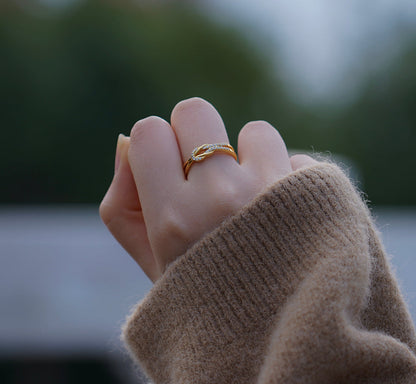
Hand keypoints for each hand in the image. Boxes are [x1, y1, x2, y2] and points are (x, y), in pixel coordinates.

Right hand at [100, 98, 315, 281]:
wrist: (285, 338)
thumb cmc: (210, 296)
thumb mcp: (152, 263)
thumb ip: (123, 203)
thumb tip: (127, 142)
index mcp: (173, 221)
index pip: (147, 131)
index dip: (156, 145)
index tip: (168, 167)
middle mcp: (221, 199)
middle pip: (196, 111)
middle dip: (197, 135)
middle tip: (208, 170)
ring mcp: (274, 192)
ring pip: (254, 131)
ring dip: (252, 160)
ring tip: (254, 202)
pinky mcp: (318, 194)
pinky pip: (298, 160)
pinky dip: (291, 183)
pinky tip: (289, 219)